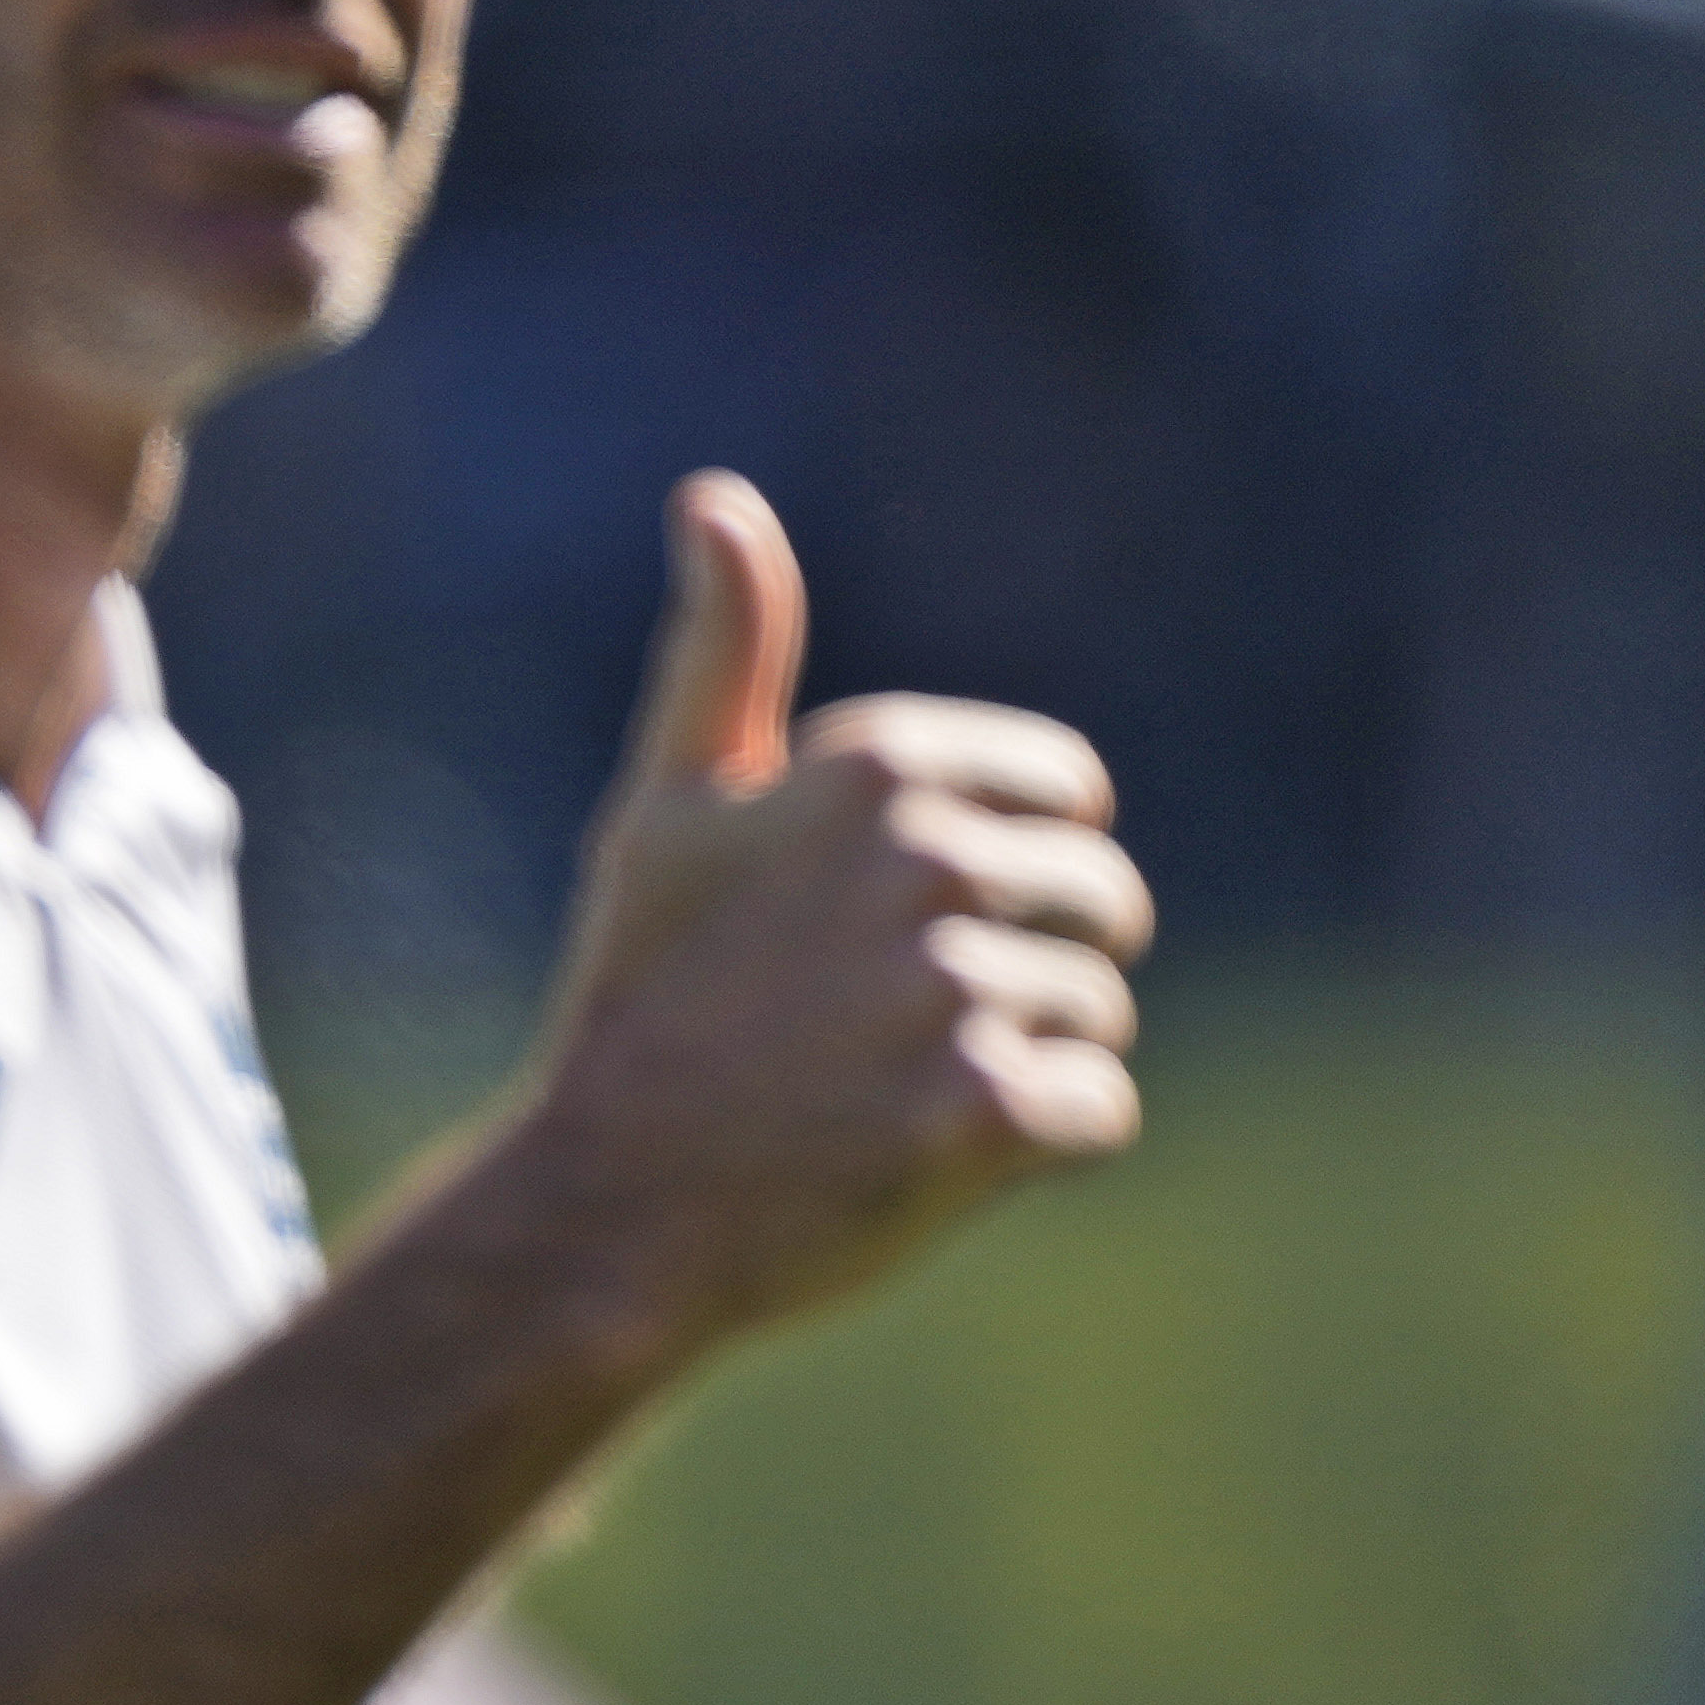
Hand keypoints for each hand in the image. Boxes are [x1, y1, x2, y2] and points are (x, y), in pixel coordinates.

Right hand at [495, 479, 1150, 1355]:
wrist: (602, 1205)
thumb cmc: (643, 1000)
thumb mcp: (667, 811)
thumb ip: (723, 655)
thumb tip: (715, 500)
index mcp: (874, 768)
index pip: (1069, 795)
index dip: (1009, 866)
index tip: (903, 924)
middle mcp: (925, 860)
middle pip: (1102, 904)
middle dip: (1029, 969)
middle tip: (890, 1030)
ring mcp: (954, 987)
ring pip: (1100, 1014)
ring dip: (1021, 1065)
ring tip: (891, 1094)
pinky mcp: (983, 1112)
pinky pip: (1100, 1112)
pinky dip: (1036, 1150)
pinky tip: (926, 1154)